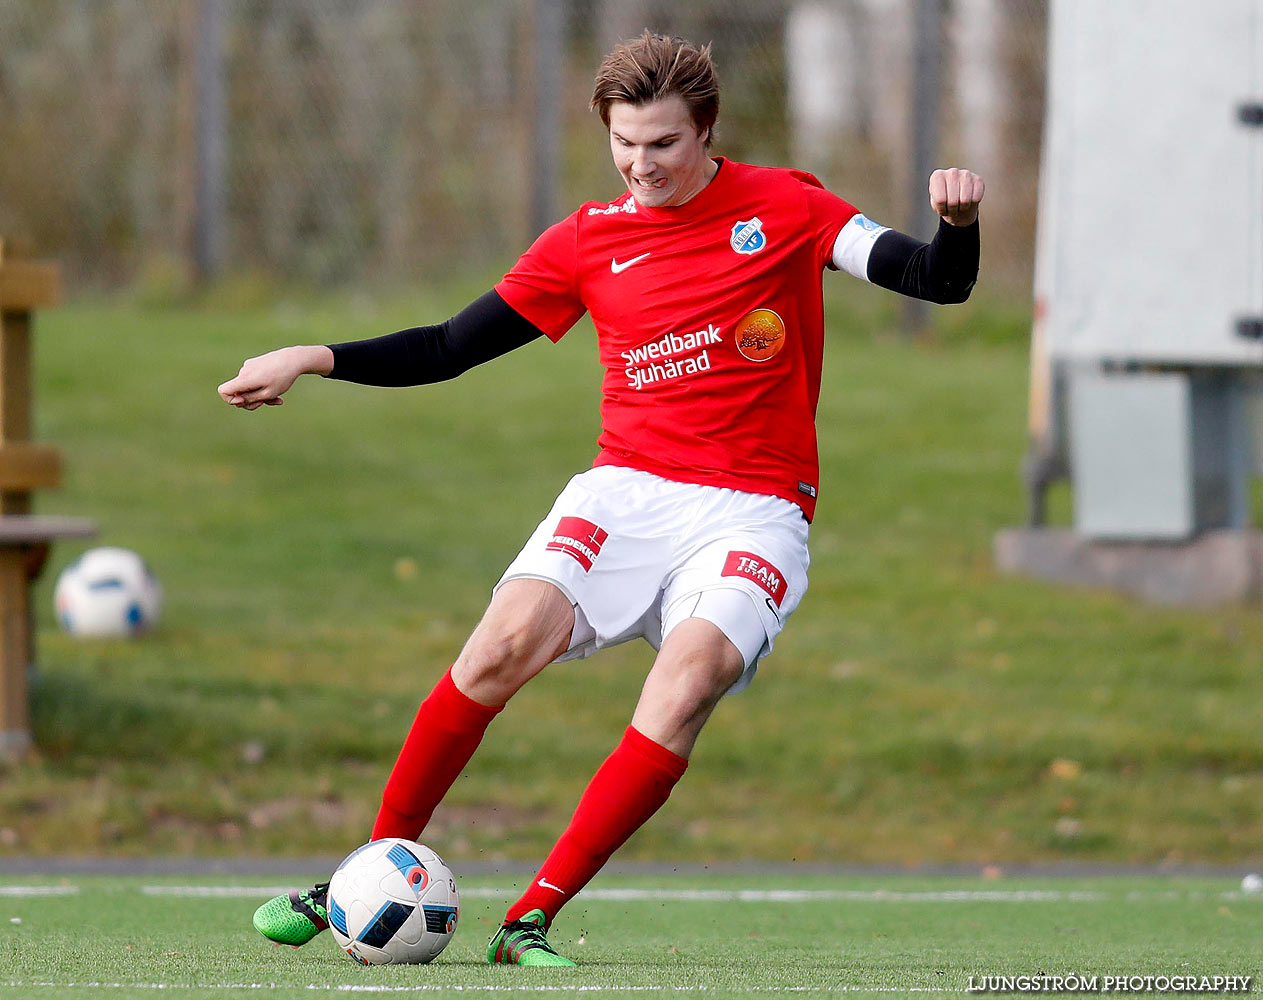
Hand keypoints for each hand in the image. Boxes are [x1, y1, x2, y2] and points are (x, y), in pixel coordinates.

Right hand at [218, 345, 332, 409]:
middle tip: (264, 403)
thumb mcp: (268, 394)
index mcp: (245, 379)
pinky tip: (276, 390)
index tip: (244, 402)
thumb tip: (237, 401)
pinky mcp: (254, 364)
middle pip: (237, 392)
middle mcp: (243, 371)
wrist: (293, 359)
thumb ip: (251, 399)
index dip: (230, 400)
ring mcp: (248, 367)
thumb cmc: (282, 378)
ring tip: (276, 397)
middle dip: (249, 400)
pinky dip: (262, 387)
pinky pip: (253, 380)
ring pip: (248, 387)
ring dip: (259, 395)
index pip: (223, 391)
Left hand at [929, 168, 984, 226]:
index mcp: (937, 176)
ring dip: (962, 208)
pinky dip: (972, 204)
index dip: (942, 210)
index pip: (940, 200)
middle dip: (952, 210)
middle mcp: (952, 172)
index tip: (942, 209)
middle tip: (951, 209)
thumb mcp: (936, 204)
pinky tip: (968, 201)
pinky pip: (976, 199)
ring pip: (965, 201)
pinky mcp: (978, 179)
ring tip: (959, 206)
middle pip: (953, 202)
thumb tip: (951, 200)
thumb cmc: (944, 202)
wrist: (957, 200)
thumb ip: (938, 202)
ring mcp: (966, 174)